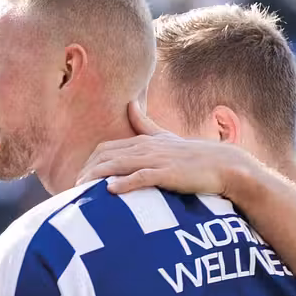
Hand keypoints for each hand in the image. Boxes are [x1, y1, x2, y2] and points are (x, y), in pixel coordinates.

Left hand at [79, 101, 256, 195]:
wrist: (224, 165)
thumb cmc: (193, 155)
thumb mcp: (166, 137)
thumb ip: (145, 124)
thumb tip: (130, 105)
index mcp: (143, 141)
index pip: (106, 148)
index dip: (89, 162)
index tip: (78, 178)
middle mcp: (146, 148)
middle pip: (107, 156)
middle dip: (87, 171)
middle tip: (72, 188)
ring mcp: (157, 160)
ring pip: (119, 165)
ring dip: (98, 176)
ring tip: (81, 189)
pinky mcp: (168, 174)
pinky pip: (142, 177)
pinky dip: (125, 182)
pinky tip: (110, 191)